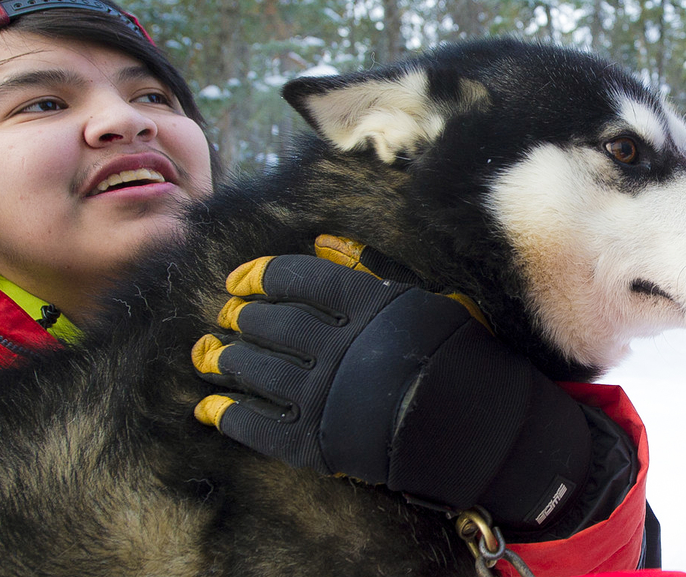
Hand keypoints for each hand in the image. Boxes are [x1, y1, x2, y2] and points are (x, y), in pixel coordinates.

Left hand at [190, 249, 591, 530]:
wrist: (477, 431)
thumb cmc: (459, 357)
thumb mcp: (423, 300)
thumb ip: (369, 271)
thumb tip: (322, 243)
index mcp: (364, 305)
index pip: (297, 280)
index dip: (261, 276)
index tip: (239, 280)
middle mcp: (335, 347)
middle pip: (270, 324)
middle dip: (240, 318)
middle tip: (224, 316)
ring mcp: (320, 396)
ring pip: (255, 370)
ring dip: (226, 360)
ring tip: (209, 354)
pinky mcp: (313, 443)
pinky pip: (257, 426)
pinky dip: (228, 414)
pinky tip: (209, 408)